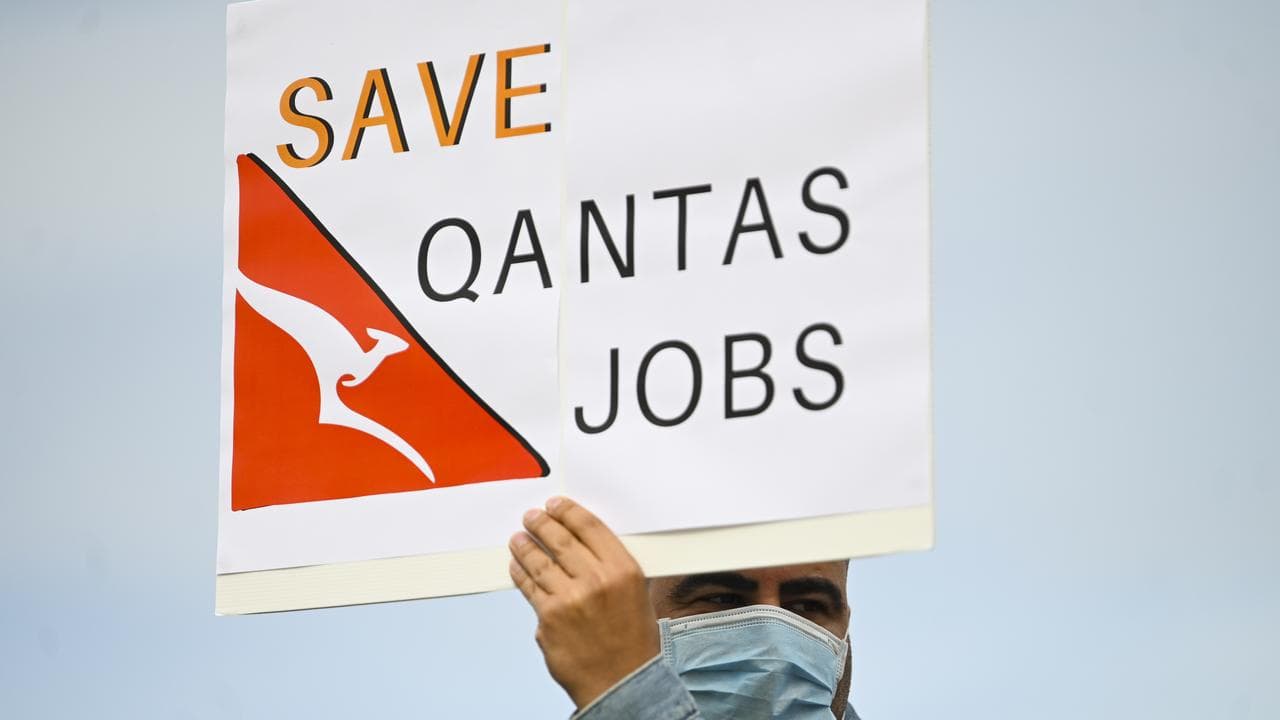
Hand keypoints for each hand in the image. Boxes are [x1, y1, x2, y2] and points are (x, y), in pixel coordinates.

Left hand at [508, 496, 659, 709]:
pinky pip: (529, 588)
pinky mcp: (548, 619)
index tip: (556, 505)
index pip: (589, 527)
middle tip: (532, 517)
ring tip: (518, 539)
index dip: (568, 511)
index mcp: (623, 570)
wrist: (622, 682)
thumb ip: (612, 567)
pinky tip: (517, 566)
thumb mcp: (637, 594)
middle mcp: (596, 581)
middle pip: (560, 539)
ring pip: (539, 562)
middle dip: (541, 524)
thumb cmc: (632, 641)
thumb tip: (584, 542)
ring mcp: (569, 600)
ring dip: (525, 546)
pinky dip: (520, 574)